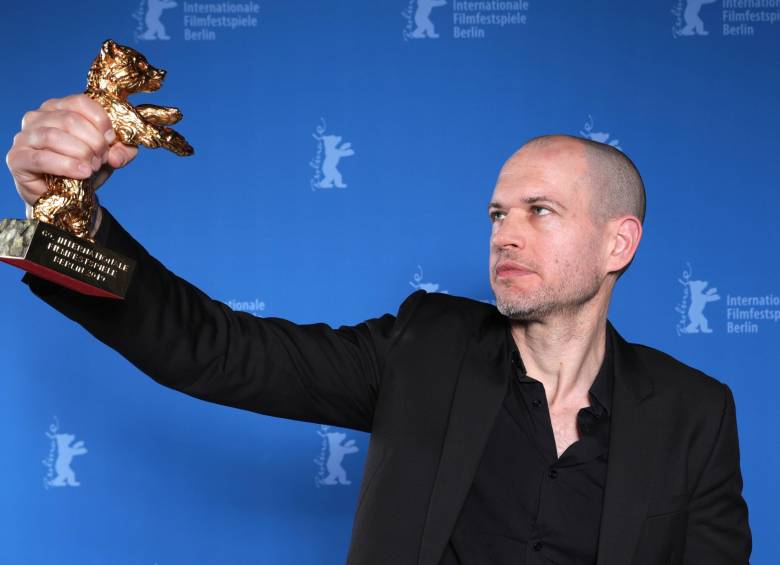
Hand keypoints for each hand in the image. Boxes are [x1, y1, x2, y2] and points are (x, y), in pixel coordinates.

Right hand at [5, 93, 137, 211]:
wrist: (65, 196)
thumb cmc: (85, 168)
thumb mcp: (111, 156)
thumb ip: (122, 150)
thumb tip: (116, 155)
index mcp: (59, 108)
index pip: (80, 102)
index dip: (101, 121)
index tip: (112, 140)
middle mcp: (38, 117)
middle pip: (70, 120)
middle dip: (94, 141)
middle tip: (102, 158)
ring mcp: (25, 136)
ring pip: (54, 136)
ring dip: (81, 153)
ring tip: (93, 167)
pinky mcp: (18, 158)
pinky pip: (42, 158)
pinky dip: (66, 166)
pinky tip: (83, 173)